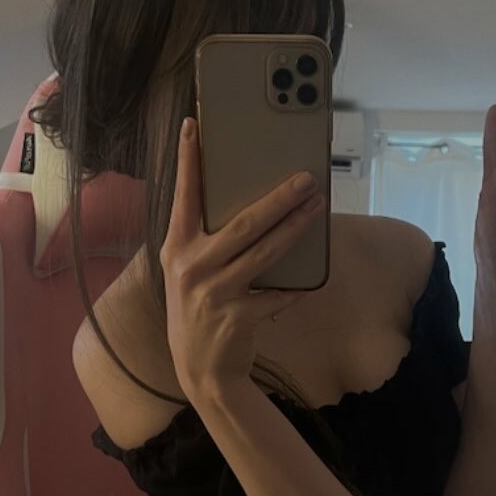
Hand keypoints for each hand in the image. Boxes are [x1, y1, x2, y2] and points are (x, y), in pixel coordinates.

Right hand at [159, 118, 325, 399]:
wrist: (199, 369)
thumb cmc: (199, 310)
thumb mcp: (190, 273)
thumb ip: (207, 242)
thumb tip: (253, 207)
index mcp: (177, 249)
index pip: (183, 196)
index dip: (189, 161)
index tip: (194, 126)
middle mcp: (192, 267)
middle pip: (244, 223)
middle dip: (279, 198)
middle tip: (306, 178)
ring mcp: (214, 293)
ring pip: (266, 252)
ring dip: (296, 228)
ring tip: (317, 207)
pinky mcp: (237, 317)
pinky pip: (277, 293)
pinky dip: (296, 286)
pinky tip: (312, 277)